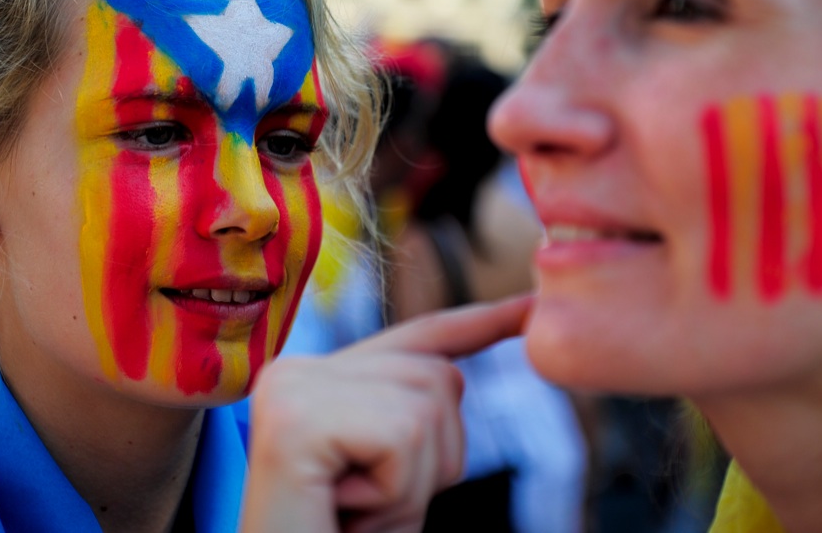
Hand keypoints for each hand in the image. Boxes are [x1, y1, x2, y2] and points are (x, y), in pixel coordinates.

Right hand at [240, 295, 531, 532]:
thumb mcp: (393, 479)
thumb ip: (411, 419)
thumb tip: (456, 372)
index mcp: (320, 375)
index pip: (416, 338)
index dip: (482, 323)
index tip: (530, 308)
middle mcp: (298, 369)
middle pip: (438, 376)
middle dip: (433, 459)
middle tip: (367, 508)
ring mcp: (291, 388)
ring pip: (426, 405)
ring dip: (411, 484)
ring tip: (352, 513)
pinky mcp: (294, 420)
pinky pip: (402, 436)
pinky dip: (394, 493)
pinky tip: (342, 510)